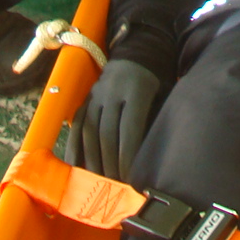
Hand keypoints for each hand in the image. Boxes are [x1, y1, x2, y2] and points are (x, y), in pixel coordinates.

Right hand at [75, 58, 162, 180]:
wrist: (139, 52)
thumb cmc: (157, 80)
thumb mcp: (164, 94)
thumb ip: (155, 120)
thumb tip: (150, 159)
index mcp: (137, 90)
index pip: (129, 129)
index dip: (127, 156)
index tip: (128, 179)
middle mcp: (113, 92)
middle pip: (108, 133)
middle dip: (110, 164)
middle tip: (113, 187)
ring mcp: (96, 94)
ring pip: (90, 131)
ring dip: (93, 160)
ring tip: (97, 182)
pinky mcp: (86, 98)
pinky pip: (77, 125)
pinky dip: (74, 147)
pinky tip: (76, 167)